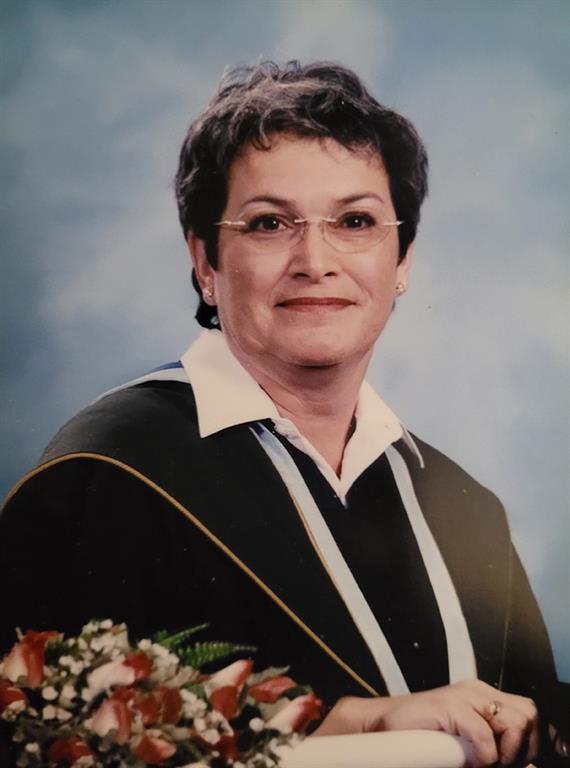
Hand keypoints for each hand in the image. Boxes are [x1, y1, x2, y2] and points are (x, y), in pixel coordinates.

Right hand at [313, 679, 538, 766]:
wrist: (382, 727)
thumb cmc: (418, 737)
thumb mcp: (463, 740)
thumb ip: (487, 743)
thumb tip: (512, 762)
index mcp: (482, 697)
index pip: (526, 713)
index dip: (526, 745)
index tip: (507, 762)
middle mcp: (477, 690)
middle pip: (527, 714)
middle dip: (520, 747)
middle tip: (496, 762)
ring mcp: (464, 695)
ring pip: (516, 722)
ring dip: (504, 751)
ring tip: (482, 760)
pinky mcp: (451, 705)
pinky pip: (486, 738)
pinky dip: (483, 757)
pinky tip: (465, 759)